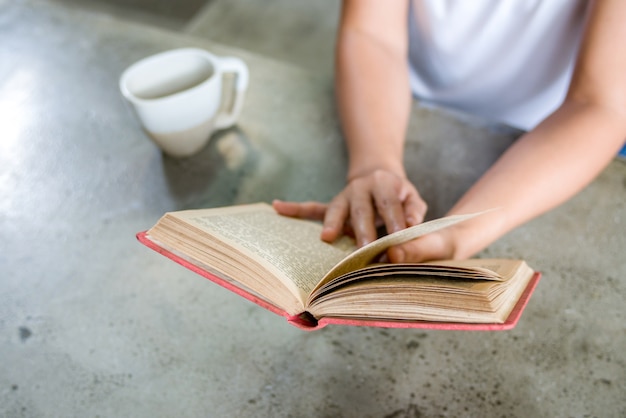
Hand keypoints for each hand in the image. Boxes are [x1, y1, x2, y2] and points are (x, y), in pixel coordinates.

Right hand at [274, 169, 436, 260]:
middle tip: (365, 248)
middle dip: (363, 229)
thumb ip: (414, 211)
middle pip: (361, 210)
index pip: (390, 204)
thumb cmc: (399, 195)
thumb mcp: (413, 199)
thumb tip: (413, 225)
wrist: (379, 177)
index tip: (398, 238)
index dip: (394, 220)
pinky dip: (294, 208)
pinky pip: (312, 208)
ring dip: (331, 224)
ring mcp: (344, 196)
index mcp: (384, 184)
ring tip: (326, 237)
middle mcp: (360, 187)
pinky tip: (277, 206)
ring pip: (335, 210)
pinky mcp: (332, 205)